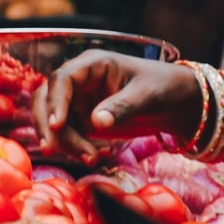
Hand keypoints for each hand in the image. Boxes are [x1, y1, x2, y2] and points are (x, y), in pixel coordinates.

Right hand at [32, 50, 200, 163]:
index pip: (63, 79)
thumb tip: (96, 122)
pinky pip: (69, 135)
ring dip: (66, 142)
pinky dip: (77, 148)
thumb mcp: (146, 95)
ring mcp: (79, 100)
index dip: (56, 102)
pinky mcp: (83, 120)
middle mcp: (80, 80)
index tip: (57, 126)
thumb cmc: (163, 87)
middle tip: (51, 149)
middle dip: (48, 125)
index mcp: (93, 64)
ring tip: (92, 159)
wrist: (176, 103)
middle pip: (47, 99)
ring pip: (56, 121)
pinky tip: (97, 156)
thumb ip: (122, 106)